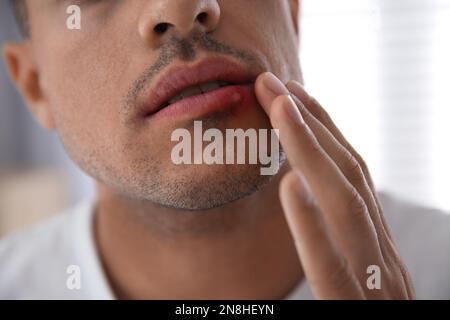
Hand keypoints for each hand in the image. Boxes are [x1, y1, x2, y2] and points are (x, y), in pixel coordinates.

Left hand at [255, 72, 414, 299]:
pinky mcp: (361, 315)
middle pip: (347, 176)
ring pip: (348, 208)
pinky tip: (291, 188)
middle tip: (272, 82)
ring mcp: (378, 288)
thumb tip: (302, 189)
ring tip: (280, 109)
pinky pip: (335, 271)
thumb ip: (336, 238)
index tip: (289, 94)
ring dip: (311, 153)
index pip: (349, 175)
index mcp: (375, 246)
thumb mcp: (355, 276)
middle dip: (309, 123)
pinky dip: (313, 226)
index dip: (320, 129)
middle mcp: (382, 258)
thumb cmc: (363, 318)